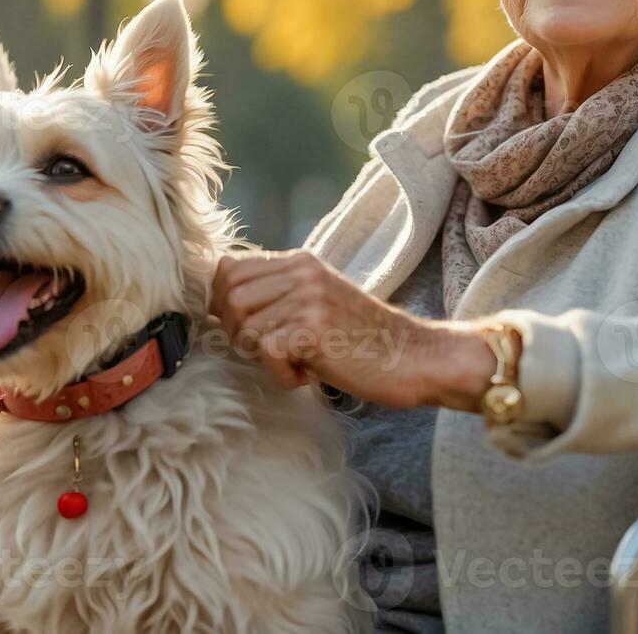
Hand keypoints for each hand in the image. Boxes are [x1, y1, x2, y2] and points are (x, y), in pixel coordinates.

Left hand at [208, 248, 494, 410]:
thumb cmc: (365, 339)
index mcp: (301, 262)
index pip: (230, 267)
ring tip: (298, 363)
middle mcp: (302, 273)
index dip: (222, 301)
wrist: (416, 356)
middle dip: (238, 333)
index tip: (241, 328)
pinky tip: (310, 375)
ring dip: (263, 357)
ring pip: (245, 328)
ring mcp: (308, 300)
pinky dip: (283, 375)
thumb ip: (280, 296)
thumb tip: (221, 310)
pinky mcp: (313, 331)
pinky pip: (267, 353)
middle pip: (230, 296)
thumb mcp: (319, 302)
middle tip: (270, 352)